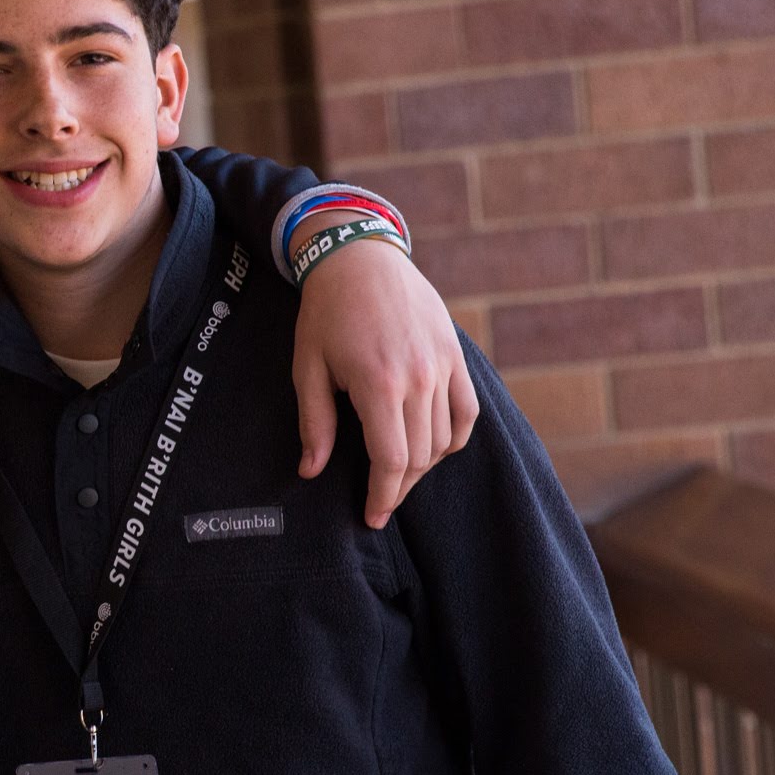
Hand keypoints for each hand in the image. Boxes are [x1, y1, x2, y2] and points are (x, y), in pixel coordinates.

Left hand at [291, 236, 476, 527]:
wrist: (360, 257)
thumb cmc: (326, 312)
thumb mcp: (307, 367)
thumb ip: (315, 422)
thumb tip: (311, 471)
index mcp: (379, 384)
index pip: (392, 460)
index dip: (383, 496)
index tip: (372, 517)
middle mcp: (419, 379)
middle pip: (420, 456)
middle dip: (399, 486)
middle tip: (379, 500)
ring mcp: (443, 366)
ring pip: (445, 438)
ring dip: (424, 464)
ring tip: (398, 472)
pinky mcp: (456, 355)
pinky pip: (467, 411)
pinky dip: (454, 437)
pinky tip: (434, 448)